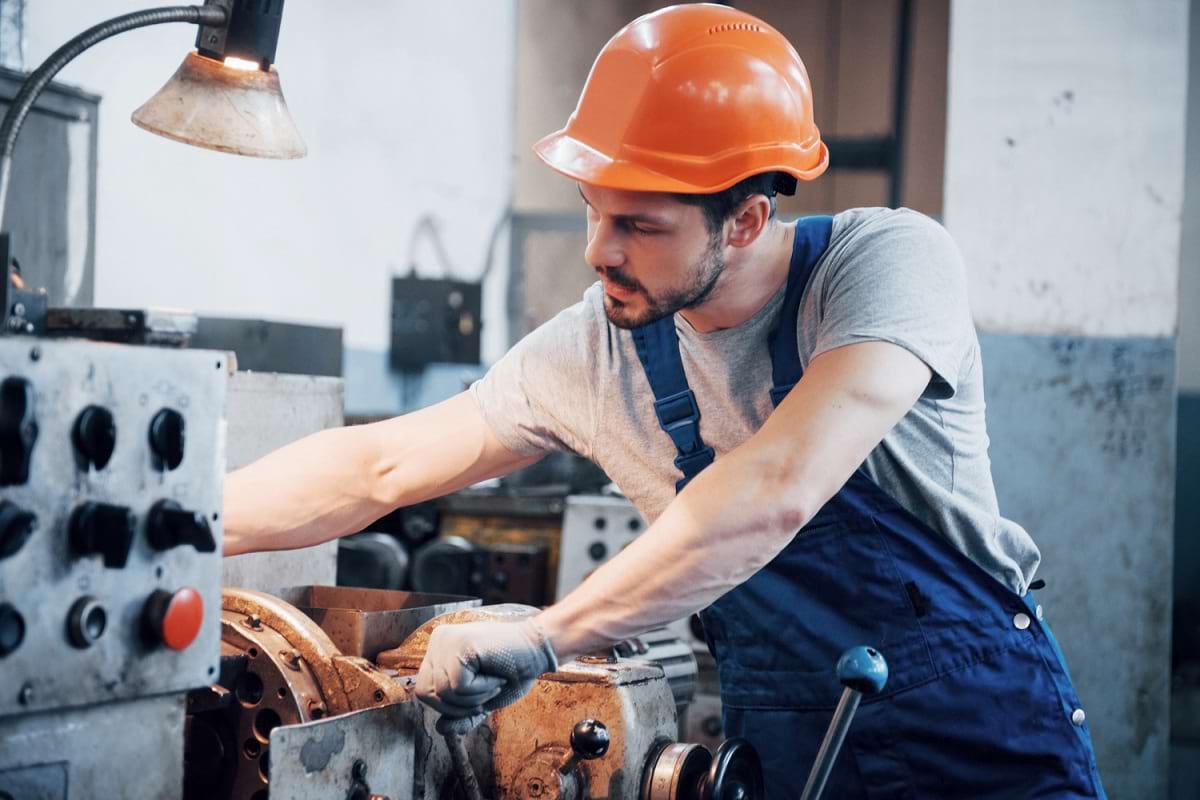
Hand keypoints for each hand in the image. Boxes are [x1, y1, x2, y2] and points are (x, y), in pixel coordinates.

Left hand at [415, 618, 558, 727]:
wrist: (539, 650)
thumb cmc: (513, 671)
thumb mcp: (484, 700)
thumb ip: (462, 715)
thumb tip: (440, 729)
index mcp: (439, 650)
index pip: (423, 691)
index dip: (449, 705)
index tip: (478, 696)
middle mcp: (438, 640)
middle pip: (426, 694)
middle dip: (459, 705)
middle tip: (487, 691)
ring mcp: (448, 639)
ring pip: (442, 692)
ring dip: (474, 697)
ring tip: (493, 681)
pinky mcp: (461, 644)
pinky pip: (457, 686)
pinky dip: (481, 689)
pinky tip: (496, 675)